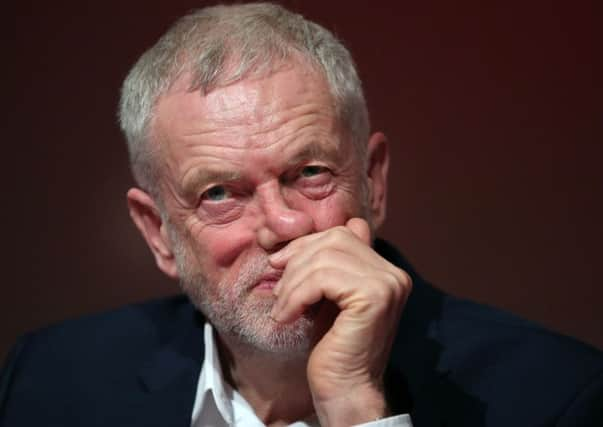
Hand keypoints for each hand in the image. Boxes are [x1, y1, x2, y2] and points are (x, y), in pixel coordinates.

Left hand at [269, 218, 411, 425]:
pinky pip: (323, 279)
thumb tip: (301, 237)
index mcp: (385, 270)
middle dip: (297, 260)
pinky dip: (297, 295)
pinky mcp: (374, 297)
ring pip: (325, 258)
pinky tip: (288, 317)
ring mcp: (387, 284)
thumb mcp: (327, 296)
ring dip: (293, 282)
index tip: (280, 264)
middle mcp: (393, 274)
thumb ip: (327, 266)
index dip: (307, 243)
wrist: (346, 390)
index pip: (343, 232)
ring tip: (281, 308)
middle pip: (333, 240)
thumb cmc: (332, 346)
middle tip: (278, 290)